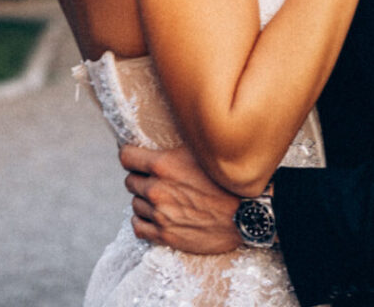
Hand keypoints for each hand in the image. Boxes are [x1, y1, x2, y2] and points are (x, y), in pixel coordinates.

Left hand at [119, 143, 240, 253]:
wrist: (247, 213)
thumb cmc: (227, 179)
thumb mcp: (202, 151)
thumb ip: (177, 148)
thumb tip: (165, 139)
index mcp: (163, 165)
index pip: (126, 157)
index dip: (130, 155)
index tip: (135, 157)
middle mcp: (157, 189)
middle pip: (130, 181)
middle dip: (141, 178)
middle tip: (155, 179)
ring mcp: (160, 214)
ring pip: (135, 204)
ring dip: (145, 200)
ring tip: (161, 198)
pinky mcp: (166, 235)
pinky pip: (138, 228)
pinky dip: (142, 221)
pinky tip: (153, 216)